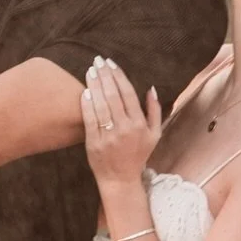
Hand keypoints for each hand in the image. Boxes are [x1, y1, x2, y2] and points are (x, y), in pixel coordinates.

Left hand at [81, 57, 161, 187]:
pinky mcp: (94, 143)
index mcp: (139, 124)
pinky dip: (87, 104)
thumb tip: (151, 88)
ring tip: (90, 71)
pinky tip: (85, 92)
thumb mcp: (154, 135)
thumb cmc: (138, 155)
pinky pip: (90, 120)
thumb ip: (155, 111)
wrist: (121, 180)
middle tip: (97, 60)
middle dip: (104, 75)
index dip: (118, 76)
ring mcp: (109, 136)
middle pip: (113, 95)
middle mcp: (125, 128)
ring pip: (100, 104)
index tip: (111, 63)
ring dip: (95, 85)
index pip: (128, 93)